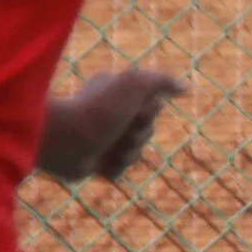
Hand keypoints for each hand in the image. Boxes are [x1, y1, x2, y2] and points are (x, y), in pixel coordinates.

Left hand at [36, 68, 186, 181]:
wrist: (65, 141)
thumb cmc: (99, 109)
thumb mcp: (135, 84)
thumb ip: (162, 81)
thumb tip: (186, 86)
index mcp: (114, 91)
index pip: (153, 105)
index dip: (150, 111)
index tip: (136, 108)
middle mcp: (108, 112)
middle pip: (147, 130)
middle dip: (140, 133)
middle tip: (121, 129)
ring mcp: (101, 137)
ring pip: (136, 152)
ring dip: (128, 151)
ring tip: (108, 147)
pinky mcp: (94, 161)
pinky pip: (120, 170)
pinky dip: (114, 167)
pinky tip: (100, 162)